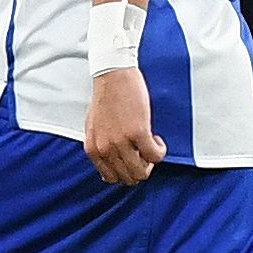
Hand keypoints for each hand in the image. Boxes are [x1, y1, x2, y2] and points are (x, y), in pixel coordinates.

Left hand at [85, 68, 167, 186]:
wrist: (112, 75)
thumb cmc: (105, 98)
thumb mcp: (94, 127)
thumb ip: (100, 146)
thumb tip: (111, 165)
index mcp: (93, 148)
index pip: (111, 177)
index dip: (126, 171)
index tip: (132, 159)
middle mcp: (105, 149)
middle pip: (128, 178)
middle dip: (140, 169)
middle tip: (144, 153)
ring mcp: (121, 142)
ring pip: (142, 172)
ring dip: (150, 162)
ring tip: (150, 145)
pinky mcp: (138, 132)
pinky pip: (155, 155)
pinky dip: (159, 151)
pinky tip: (157, 138)